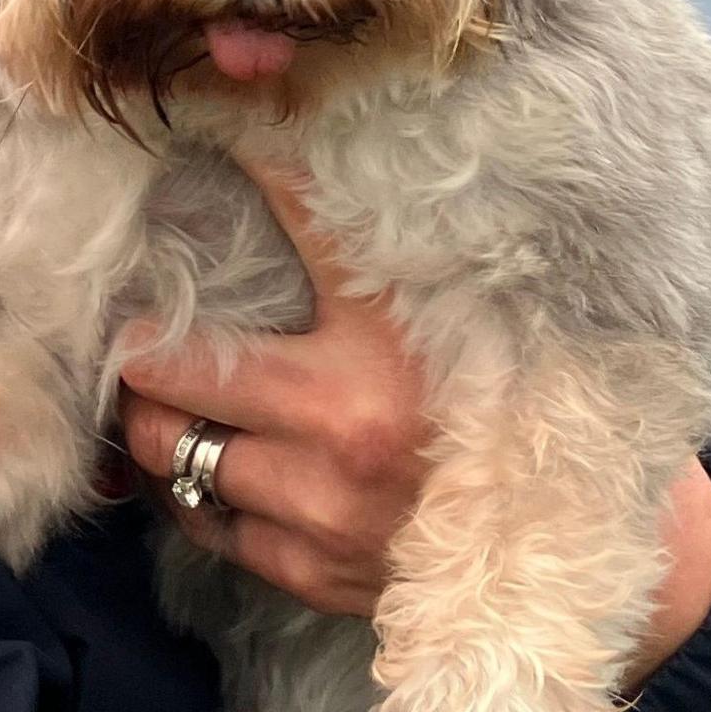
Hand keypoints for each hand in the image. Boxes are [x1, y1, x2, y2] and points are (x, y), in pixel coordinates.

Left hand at [113, 155, 710, 687]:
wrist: (577, 538)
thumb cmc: (516, 405)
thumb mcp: (463, 309)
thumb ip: (381, 238)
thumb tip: (311, 137)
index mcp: (388, 349)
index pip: (294, 230)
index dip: (238, 182)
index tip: (189, 180)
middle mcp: (346, 434)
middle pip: (174, 380)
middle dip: (140, 354)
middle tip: (133, 330)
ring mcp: (324, 514)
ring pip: (177, 457)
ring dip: (155, 426)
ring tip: (155, 397)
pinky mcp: (316, 573)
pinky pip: (212, 526)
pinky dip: (194, 492)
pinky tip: (206, 461)